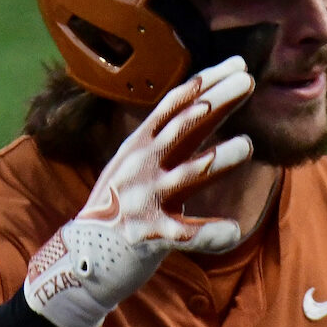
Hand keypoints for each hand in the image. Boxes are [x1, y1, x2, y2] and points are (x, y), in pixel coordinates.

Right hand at [25, 56, 254, 326]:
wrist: (79, 261)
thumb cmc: (118, 209)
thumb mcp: (134, 164)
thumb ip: (165, 140)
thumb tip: (201, 105)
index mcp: (139, 146)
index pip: (175, 105)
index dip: (206, 83)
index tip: (237, 65)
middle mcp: (140, 166)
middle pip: (183, 127)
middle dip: (216, 102)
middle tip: (247, 82)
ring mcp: (143, 200)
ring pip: (187, 175)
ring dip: (217, 160)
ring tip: (246, 146)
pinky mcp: (149, 236)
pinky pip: (186, 235)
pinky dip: (212, 234)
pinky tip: (235, 231)